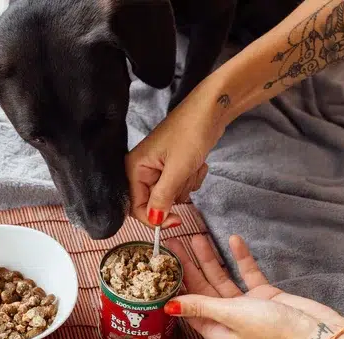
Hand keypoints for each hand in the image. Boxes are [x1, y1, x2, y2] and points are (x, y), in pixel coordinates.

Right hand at [125, 92, 223, 227]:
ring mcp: (156, 169)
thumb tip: (154, 221)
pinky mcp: (170, 168)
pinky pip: (178, 187)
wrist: (210, 112)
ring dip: (185, 186)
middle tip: (184, 177)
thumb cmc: (190, 133)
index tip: (176, 220)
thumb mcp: (177, 169)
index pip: (135, 206)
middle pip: (153, 202)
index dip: (154, 217)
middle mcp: (140, 170)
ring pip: (169, 196)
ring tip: (191, 166)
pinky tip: (195, 164)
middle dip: (173, 194)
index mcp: (133, 168)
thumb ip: (162, 198)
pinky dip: (190, 180)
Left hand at [163, 234, 343, 338]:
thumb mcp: (231, 314)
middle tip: (174, 243)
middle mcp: (228, 319)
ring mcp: (246, 306)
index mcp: (216, 331)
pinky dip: (240, 258)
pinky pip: (246, 273)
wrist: (316, 332)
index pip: (187, 306)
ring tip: (197, 237)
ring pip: (221, 278)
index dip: (175, 285)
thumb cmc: (273, 329)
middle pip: (202, 288)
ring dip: (210, 258)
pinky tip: (233, 240)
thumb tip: (168, 306)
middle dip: (189, 266)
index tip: (163, 264)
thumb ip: (201, 306)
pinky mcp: (263, 295)